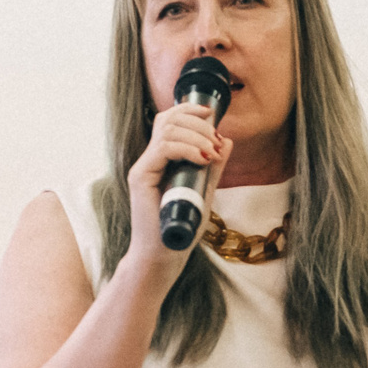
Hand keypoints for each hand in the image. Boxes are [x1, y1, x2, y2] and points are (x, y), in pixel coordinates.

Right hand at [123, 102, 233, 279]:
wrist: (163, 256)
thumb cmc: (181, 228)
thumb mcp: (204, 191)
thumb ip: (213, 168)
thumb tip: (226, 140)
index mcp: (161, 160)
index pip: (169, 121)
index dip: (189, 110)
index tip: (212, 115)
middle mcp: (149, 160)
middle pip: (168, 119)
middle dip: (197, 122)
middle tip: (216, 140)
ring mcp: (143, 168)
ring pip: (166, 130)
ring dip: (196, 136)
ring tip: (212, 153)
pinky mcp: (141, 178)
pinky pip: (163, 149)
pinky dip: (187, 149)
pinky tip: (203, 159)